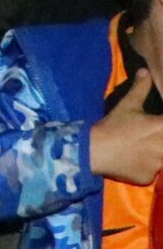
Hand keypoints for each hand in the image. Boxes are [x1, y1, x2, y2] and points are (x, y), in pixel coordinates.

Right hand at [91, 69, 162, 185]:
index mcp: (162, 127)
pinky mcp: (149, 177)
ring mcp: (158, 164)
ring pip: (162, 159)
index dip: (162, 128)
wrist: (93, 151)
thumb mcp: (127, 105)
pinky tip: (136, 163)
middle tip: (150, 138)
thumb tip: (145, 71)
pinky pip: (153, 173)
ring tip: (141, 149)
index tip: (157, 127)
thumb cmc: (112, 126)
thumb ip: (141, 88)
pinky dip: (147, 169)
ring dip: (157, 156)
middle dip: (160, 140)